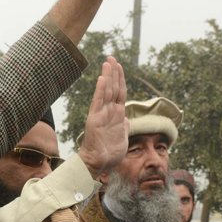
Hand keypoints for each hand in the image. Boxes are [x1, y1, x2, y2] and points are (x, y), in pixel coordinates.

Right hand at [78, 57, 127, 176]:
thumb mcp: (122, 138)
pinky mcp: (94, 119)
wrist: (98, 164)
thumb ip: (124, 127)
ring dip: (108, 76)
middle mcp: (108, 112)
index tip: (119, 67)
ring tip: (108, 61)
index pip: (119, 94)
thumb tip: (127, 120)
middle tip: (112, 57)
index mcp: (116, 116)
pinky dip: (101, 89)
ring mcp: (101, 114)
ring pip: (106, 91)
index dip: (120, 80)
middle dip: (114, 72)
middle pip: (113, 88)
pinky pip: (98, 101)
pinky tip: (102, 78)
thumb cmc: (109, 154)